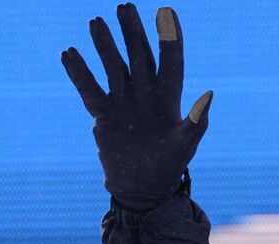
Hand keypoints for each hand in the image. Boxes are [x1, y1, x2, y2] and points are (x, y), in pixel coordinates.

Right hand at [61, 4, 212, 210]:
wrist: (142, 190)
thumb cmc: (168, 168)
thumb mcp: (185, 147)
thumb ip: (196, 122)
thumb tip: (210, 95)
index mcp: (169, 98)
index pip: (170, 60)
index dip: (169, 37)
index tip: (166, 12)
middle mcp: (145, 94)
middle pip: (138, 55)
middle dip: (132, 32)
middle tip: (125, 7)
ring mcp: (123, 102)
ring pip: (113, 66)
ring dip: (104, 45)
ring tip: (96, 22)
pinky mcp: (104, 115)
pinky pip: (89, 89)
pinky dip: (78, 73)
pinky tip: (68, 53)